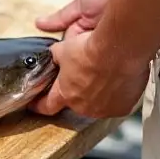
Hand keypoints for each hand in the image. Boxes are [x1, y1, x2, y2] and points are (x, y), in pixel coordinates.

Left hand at [30, 31, 149, 118]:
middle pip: (75, 105)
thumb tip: (55, 55)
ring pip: (97, 105)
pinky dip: (116, 95)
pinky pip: (117, 104)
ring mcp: (104, 109)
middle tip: (83, 79)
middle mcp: (83, 107)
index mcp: (64, 94)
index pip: (47, 106)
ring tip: (103, 78)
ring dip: (97, 95)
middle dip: (76, 94)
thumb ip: (56, 56)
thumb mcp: (64, 49)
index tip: (37, 105)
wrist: (120, 49)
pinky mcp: (122, 108)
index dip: (40, 104)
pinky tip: (117, 81)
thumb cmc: (91, 49)